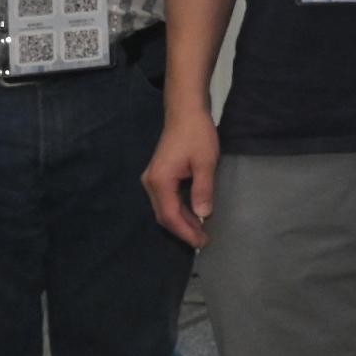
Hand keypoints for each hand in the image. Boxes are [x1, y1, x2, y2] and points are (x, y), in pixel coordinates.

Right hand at [144, 107, 221, 247]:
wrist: (185, 112)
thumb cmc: (197, 134)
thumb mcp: (205, 162)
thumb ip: (203, 189)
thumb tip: (203, 215)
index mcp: (159, 181)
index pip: (170, 215)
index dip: (186, 231)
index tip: (201, 242)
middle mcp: (150, 183)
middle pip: (164, 215)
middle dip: (183, 230)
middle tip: (203, 241)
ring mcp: (152, 179)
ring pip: (164, 208)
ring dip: (181, 221)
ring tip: (200, 232)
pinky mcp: (158, 176)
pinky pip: (166, 200)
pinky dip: (179, 210)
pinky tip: (193, 214)